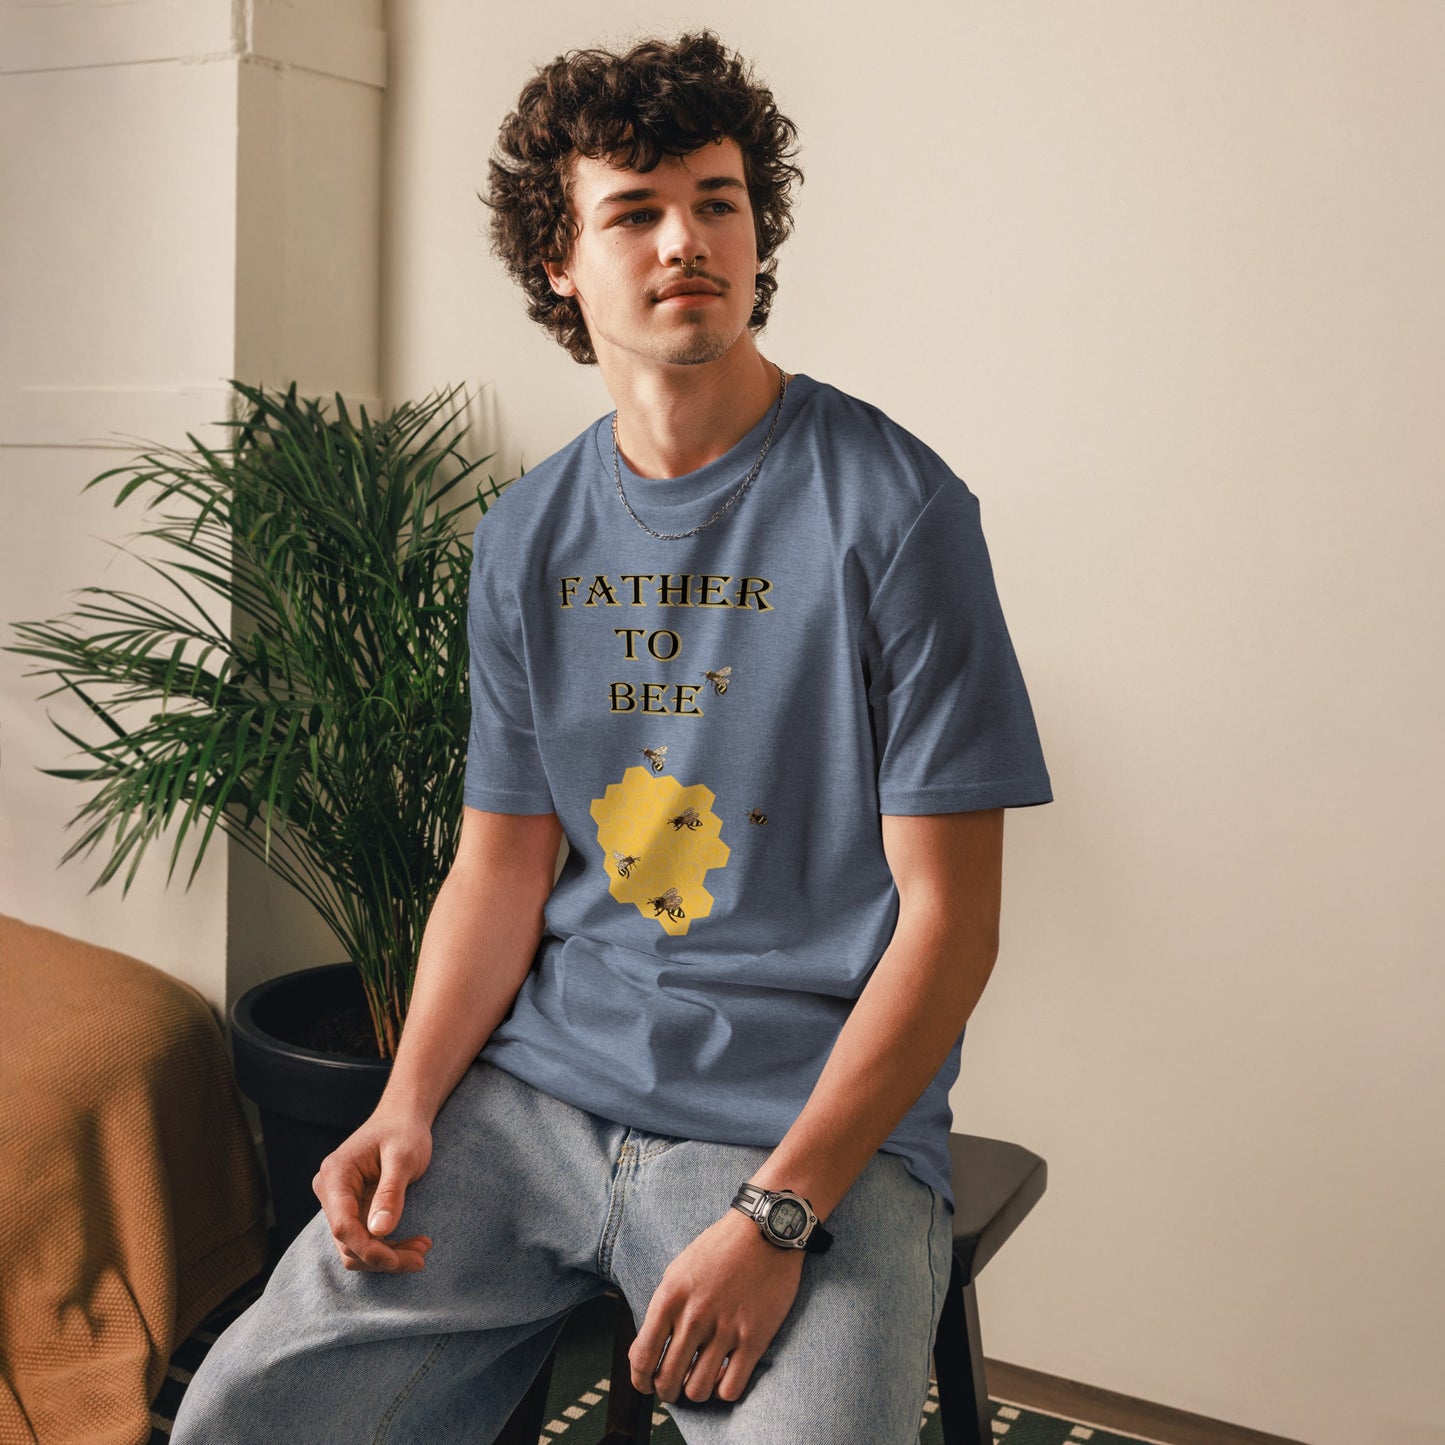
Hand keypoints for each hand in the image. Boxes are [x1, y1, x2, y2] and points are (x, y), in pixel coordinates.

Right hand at [311, 1110, 434, 1272]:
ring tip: (422, 1250)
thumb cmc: (404, 1131)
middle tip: (422, 1257)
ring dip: (387, 1256)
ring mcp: (338, 1203)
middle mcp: (329, 1190)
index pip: (342, 1224)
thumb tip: (379, 1232)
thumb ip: (391, 1192)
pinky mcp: (352, 1211)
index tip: (397, 1260)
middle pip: (347, 1242)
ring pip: (354, 1247)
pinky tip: (414, 1245)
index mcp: (335, 1174)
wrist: (402, 1118)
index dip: (367, 1248)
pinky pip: (364, 1240)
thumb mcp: (403, 1157)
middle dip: (383, 1257)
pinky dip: (387, 1248)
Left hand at [628, 1208, 806, 1404]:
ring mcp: (725, 1329)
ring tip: (699, 1380)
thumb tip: (644, 1353)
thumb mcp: (678, 1271)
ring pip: (697, 1391)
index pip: (642, 1358)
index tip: (646, 1385)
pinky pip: (731, 1389)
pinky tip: (725, 1375)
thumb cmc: (719, 1249)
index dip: (640, 1381)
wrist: (765, 1229)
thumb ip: (661, 1310)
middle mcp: (695, 1316)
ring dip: (694, 1392)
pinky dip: (724, 1391)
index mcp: (670, 1298)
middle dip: (666, 1392)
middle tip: (672, 1388)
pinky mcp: (755, 1338)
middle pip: (667, 1380)